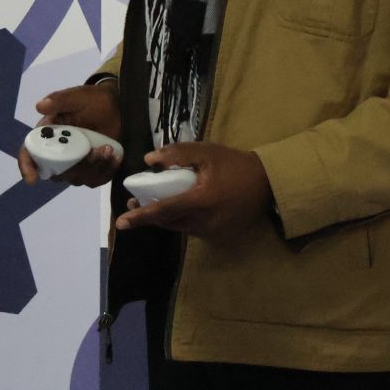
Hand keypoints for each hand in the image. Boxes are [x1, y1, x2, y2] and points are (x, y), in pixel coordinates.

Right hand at [16, 81, 123, 186]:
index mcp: (48, 135)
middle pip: (56, 172)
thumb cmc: (93, 99)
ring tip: (109, 149)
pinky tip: (115, 156)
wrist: (116, 105)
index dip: (27, 167)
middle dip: (76, 166)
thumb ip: (60, 100)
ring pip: (77, 178)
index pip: (30, 153)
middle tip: (94, 151)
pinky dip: (106, 171)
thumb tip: (40, 106)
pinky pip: (95, 179)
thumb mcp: (77, 96)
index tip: (32, 179)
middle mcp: (58, 152)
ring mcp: (76, 162)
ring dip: (94, 167)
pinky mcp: (92, 168)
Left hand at [114, 142, 273, 240]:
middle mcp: (205, 221)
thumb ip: (178, 153)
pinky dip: (183, 220)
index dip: (141, 216)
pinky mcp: (219, 237)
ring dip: (166, 217)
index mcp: (201, 200)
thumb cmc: (235, 165)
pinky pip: (193, 229)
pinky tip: (182, 207)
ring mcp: (212, 232)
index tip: (121, 221)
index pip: (164, 210)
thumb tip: (149, 160)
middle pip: (169, 222)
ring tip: (156, 203)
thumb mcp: (207, 152)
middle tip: (135, 203)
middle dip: (149, 215)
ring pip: (180, 227)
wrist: (268, 183)